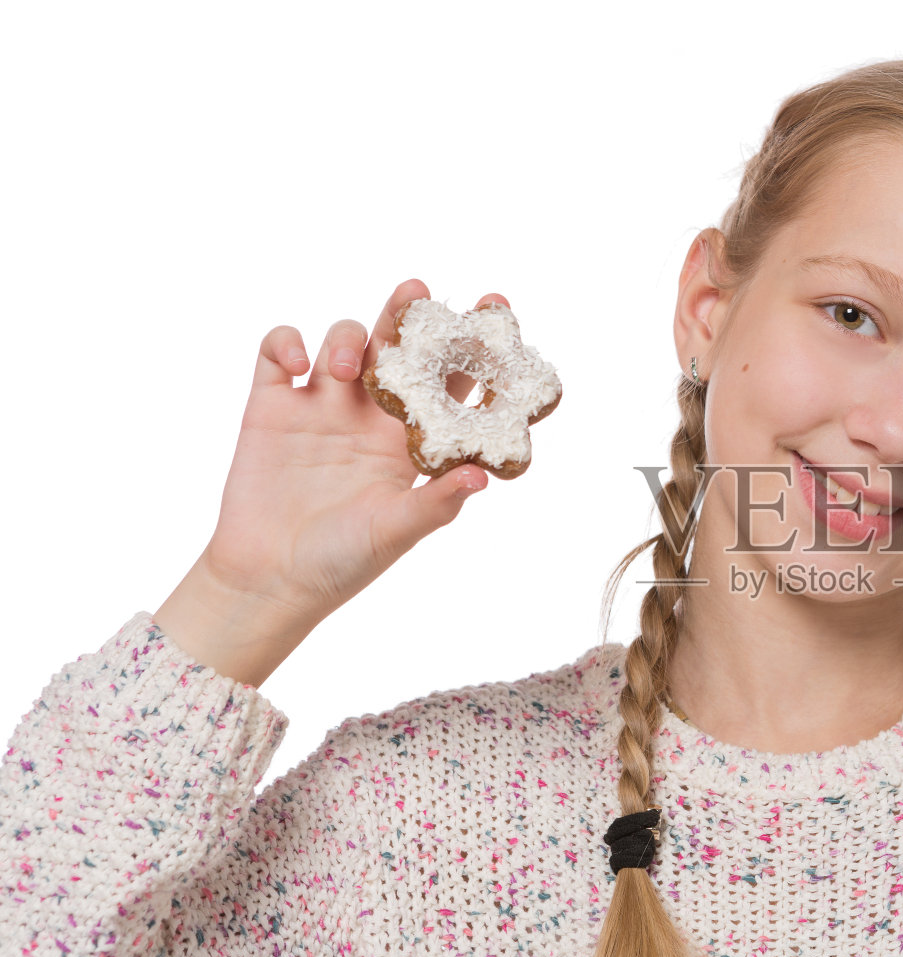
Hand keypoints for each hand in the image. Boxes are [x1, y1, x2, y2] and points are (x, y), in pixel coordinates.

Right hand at [156, 280, 507, 684]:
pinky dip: (284, 344)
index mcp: (408, 439)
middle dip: (407, 315)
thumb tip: (483, 475)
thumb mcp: (396, 532)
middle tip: (419, 290)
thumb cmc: (342, 562)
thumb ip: (436, 501)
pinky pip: (276, 353)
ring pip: (342, 341)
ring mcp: (320, 405)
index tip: (493, 309)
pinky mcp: (270, 407)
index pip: (449, 382)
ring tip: (346, 369)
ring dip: (348, 339)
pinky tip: (295, 365)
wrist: (269, 580)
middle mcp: (368, 415)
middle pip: (394, 347)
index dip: (471, 348)